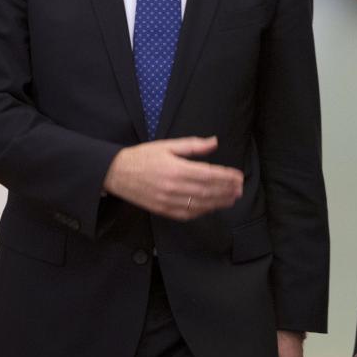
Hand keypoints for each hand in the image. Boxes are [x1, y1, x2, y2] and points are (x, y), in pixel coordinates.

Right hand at [102, 136, 242, 219]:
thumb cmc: (143, 156)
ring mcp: (168, 201)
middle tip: (240, 188)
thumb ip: (193, 145)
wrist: (116, 173)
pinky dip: (202, 211)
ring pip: (200, 204)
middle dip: (227, 190)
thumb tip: (214, 142)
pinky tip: (212, 207)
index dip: (226, 177)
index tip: (238, 176)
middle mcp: (174, 186)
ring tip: (232, 198)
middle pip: (207, 191)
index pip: (208, 174)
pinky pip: (187, 214)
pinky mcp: (163, 210)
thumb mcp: (168, 145)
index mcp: (176, 168)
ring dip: (219, 202)